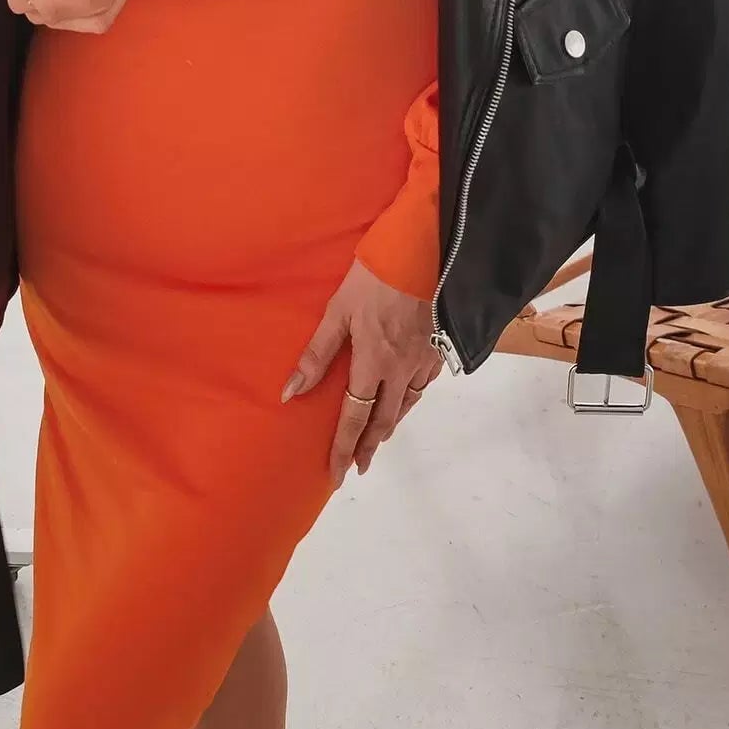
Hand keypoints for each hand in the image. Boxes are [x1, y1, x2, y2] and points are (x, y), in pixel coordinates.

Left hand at [281, 257, 440, 484]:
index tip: (337, 475)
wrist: (426, 253)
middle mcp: (401, 369)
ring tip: (379, 439)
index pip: (355, 417)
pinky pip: (424, 385)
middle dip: (369, 446)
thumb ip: (317, 353)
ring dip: (390, 426)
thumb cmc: (376, 277)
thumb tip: (290, 392)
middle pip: (384, 419)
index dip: (344, 448)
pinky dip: (411, 400)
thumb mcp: (339, 310)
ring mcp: (424, 359)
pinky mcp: (439, 346)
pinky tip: (406, 399)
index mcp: (373, 362)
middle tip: (359, 467)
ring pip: (407, 404)